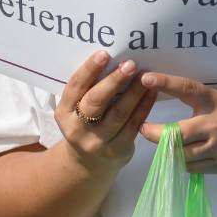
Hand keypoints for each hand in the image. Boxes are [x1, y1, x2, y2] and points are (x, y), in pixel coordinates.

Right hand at [55, 52, 157, 174]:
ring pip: (118, 113)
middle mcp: (77, 128)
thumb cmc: (85, 122)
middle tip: (130, 64)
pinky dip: (144, 107)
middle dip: (114, 81)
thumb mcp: (78, 108)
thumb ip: (89, 88)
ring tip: (146, 75)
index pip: (75, 87)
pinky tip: (152, 92)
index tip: (104, 54)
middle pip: (96, 101)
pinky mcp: (117, 150)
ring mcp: (97, 142)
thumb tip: (113, 57)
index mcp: (64, 112)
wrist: (88, 162)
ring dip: (134, 92)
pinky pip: (133, 125)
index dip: (89, 70)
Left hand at [138, 72, 216, 174]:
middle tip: (143, 128)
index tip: (146, 78)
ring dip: (168, 150)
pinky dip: (184, 162)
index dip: (166, 82)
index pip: (187, 89)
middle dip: (153, 133)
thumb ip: (207, 99)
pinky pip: (193, 168)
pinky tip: (182, 156)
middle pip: (175, 134)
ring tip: (162, 143)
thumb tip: (179, 94)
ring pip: (180, 154)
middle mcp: (215, 125)